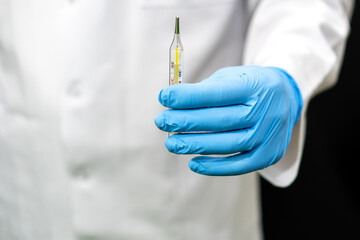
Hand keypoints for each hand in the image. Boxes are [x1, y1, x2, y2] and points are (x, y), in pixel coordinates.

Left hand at [155, 65, 302, 175]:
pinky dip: (215, 167)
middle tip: (162, 122)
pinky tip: (194, 163)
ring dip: (196, 145)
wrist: (286, 97)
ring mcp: (270, 135)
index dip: (188, 97)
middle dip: (186, 122)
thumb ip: (206, 90)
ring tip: (172, 143)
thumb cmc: (250, 86)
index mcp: (256, 86)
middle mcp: (266, 110)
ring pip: (228, 144)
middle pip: (221, 120)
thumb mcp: (233, 77)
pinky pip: (240, 165)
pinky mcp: (269, 154)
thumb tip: (174, 105)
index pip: (217, 93)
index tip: (164, 97)